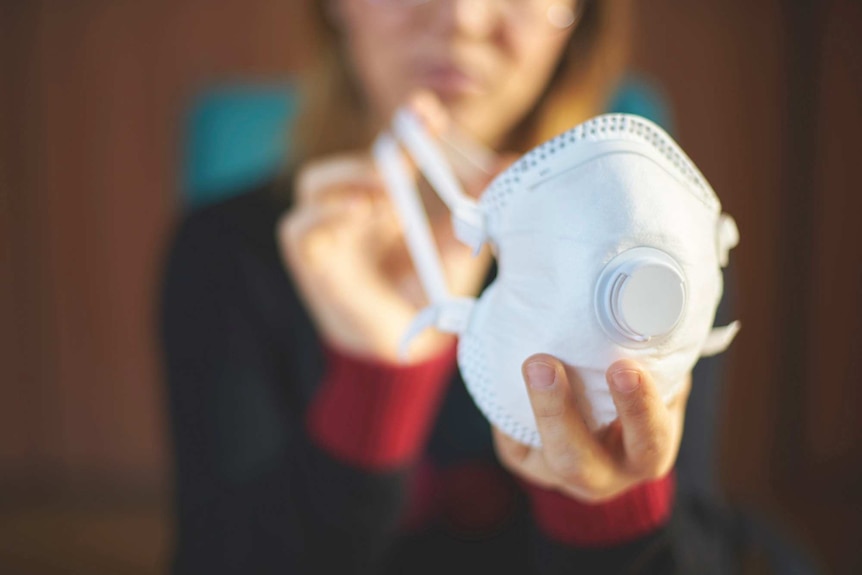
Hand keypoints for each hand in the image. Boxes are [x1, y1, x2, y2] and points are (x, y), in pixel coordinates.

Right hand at [277, 95, 492, 362]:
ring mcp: (330, 234)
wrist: (410, 348)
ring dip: (345, 181)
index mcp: (388, 201)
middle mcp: (354, 210)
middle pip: (348, 160)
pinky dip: (322, 218)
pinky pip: (298, 228)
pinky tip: (356, 219)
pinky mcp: (311, 262)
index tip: (428, 112)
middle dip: (376, 151)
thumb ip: (477, 209)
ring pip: (313, 184)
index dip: (406, 129)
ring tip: (380, 198)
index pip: (391, 152)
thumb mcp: (459, 247)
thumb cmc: (431, 295)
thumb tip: (509, 163)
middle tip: (407, 158)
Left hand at [493, 355, 689, 502]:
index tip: (624, 368)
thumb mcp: (650, 372)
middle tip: (544, 365)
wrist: (600, 406)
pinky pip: (512, 436)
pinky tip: (506, 366)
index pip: (649, 439)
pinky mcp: (525, 459)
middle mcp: (604, 474)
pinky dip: (507, 401)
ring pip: (539, 450)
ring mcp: (559, 473)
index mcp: (647, 454)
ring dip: (530, 406)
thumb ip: (647, 353)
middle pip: (576, 461)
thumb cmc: (637, 382)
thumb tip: (634, 301)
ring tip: (529, 362)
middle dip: (558, 413)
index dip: (638, 408)